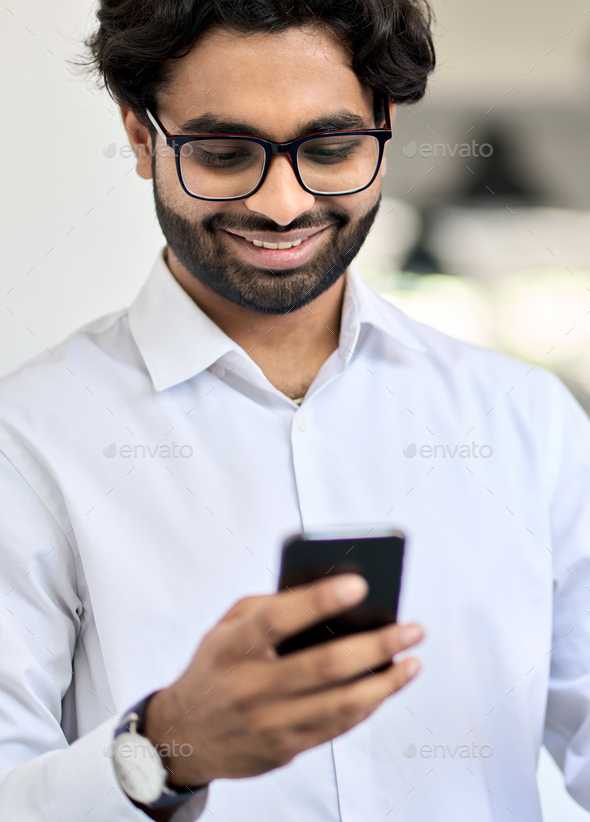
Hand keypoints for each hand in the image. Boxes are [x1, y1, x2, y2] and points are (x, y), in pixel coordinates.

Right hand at [144, 574, 422, 786]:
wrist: (185, 736)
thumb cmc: (215, 668)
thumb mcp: (225, 628)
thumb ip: (268, 608)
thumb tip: (325, 595)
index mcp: (231, 647)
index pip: (276, 620)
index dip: (318, 601)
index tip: (359, 584)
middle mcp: (250, 687)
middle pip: (324, 666)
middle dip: (376, 645)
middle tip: (411, 629)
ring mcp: (269, 723)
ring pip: (341, 704)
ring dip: (386, 682)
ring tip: (412, 660)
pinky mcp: (285, 748)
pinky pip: (337, 727)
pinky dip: (369, 705)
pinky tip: (387, 686)